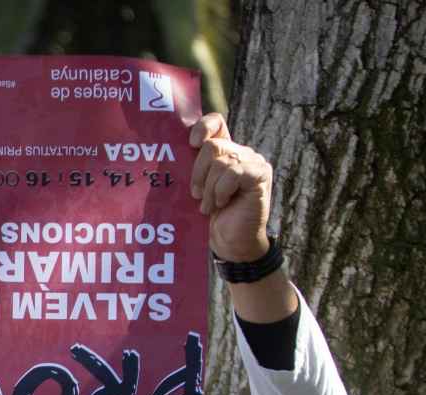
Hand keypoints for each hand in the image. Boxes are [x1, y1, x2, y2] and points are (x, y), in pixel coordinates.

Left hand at [188, 114, 273, 261]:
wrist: (229, 241)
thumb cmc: (209, 215)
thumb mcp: (195, 187)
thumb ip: (189, 167)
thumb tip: (165, 151)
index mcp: (224, 151)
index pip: (216, 122)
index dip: (203, 126)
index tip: (192, 144)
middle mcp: (240, 152)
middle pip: (212, 146)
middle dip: (198, 173)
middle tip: (197, 195)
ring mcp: (253, 162)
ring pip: (221, 161)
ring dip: (209, 188)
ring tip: (209, 206)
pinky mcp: (260, 174)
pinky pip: (234, 173)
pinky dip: (222, 190)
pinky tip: (223, 203)